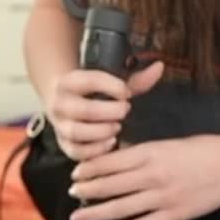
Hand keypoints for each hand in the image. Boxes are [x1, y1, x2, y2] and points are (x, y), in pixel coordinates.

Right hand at [46, 61, 164, 161]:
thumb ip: (136, 80)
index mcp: (69, 82)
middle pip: (83, 109)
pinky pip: (77, 152)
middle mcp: (60, 103)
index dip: (111, 86)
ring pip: (77, 132)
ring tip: (118, 128)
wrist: (67, 104)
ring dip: (102, 131)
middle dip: (109, 111)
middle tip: (126, 110)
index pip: (88, 81)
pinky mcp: (64, 145)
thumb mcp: (112, 83)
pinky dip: (95, 150)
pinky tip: (111, 143)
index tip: (127, 92)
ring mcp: (60, 126)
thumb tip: (159, 67)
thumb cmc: (96, 93)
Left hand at [69, 133, 219, 219]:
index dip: (89, 169)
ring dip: (96, 213)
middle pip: (110, 185)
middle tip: (71, 194)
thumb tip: (116, 158)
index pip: (110, 162)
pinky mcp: (173, 215)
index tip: (75, 173)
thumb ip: (143, 152)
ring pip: (120, 208)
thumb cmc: (203, 150)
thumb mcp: (169, 142)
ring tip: (79, 216)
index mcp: (151, 152)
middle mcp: (153, 175)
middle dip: (86, 191)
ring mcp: (163, 197)